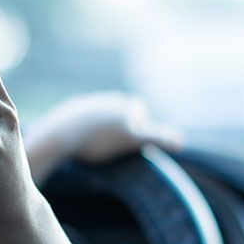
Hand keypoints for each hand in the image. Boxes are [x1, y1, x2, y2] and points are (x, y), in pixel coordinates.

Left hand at [24, 92, 182, 182]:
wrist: (61, 135)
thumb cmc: (99, 141)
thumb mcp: (132, 141)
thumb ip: (157, 138)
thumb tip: (181, 141)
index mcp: (123, 103)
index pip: (139, 112)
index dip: (138, 128)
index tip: (130, 142)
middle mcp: (107, 98)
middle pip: (122, 111)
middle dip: (122, 124)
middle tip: (114, 144)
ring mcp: (88, 103)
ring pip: (103, 114)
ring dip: (104, 126)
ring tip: (97, 145)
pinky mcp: (71, 110)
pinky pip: (84, 119)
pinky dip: (86, 128)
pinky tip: (81, 142)